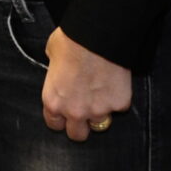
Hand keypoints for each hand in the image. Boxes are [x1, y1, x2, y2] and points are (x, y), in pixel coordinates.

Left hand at [39, 27, 132, 141]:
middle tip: (85, 109)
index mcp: (54, 101)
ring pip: (101, 124)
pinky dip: (118, 98)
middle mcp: (75, 111)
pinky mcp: (119, 104)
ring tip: (101, 93)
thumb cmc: (71, 41)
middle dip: (81, 124)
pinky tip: (115, 83)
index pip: (55, 125)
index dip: (61, 118)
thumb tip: (60, 73)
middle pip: (78, 135)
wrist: (97, 35)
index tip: (66, 111)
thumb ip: (55, 75)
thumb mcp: (51, 56)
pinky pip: (119, 107)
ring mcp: (99, 110)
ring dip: (101, 112)